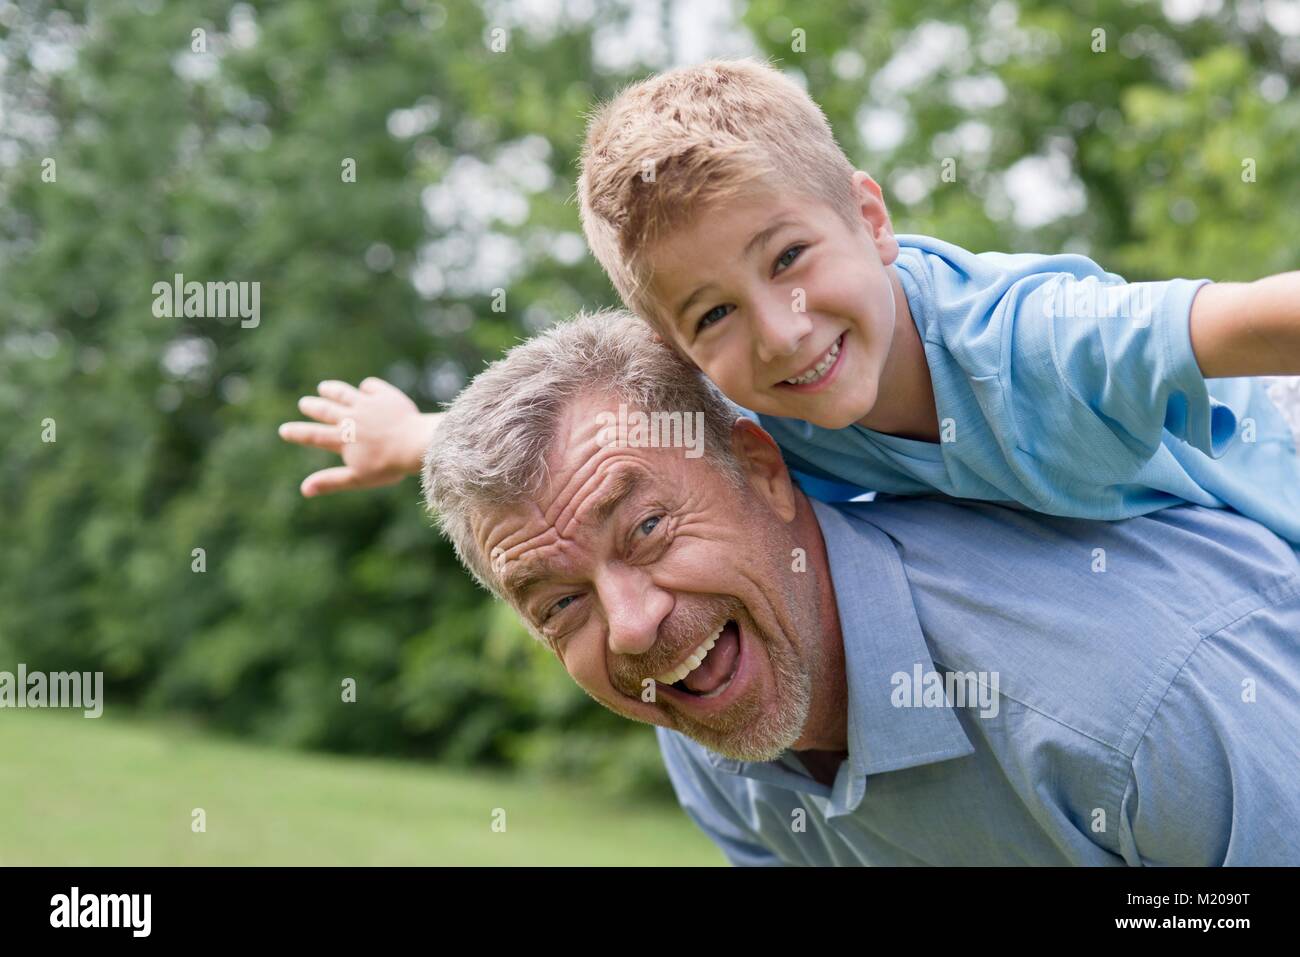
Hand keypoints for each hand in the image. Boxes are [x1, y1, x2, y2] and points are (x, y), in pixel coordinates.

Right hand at [278, 377, 440, 496]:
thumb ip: (330, 481)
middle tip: (304, 403)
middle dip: (313, 407)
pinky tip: (365, 387)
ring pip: (345, 393)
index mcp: (342, 438)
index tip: (284, 430)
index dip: (297, 433)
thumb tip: (304, 490)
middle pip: (326, 410)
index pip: (314, 435)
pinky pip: (372, 387)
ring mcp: (368, 404)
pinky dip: (367, 387)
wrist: (416, 444)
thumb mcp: (357, 478)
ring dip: (332, 390)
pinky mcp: (386, 396)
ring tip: (324, 387)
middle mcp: (351, 418)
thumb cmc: (388, 465)